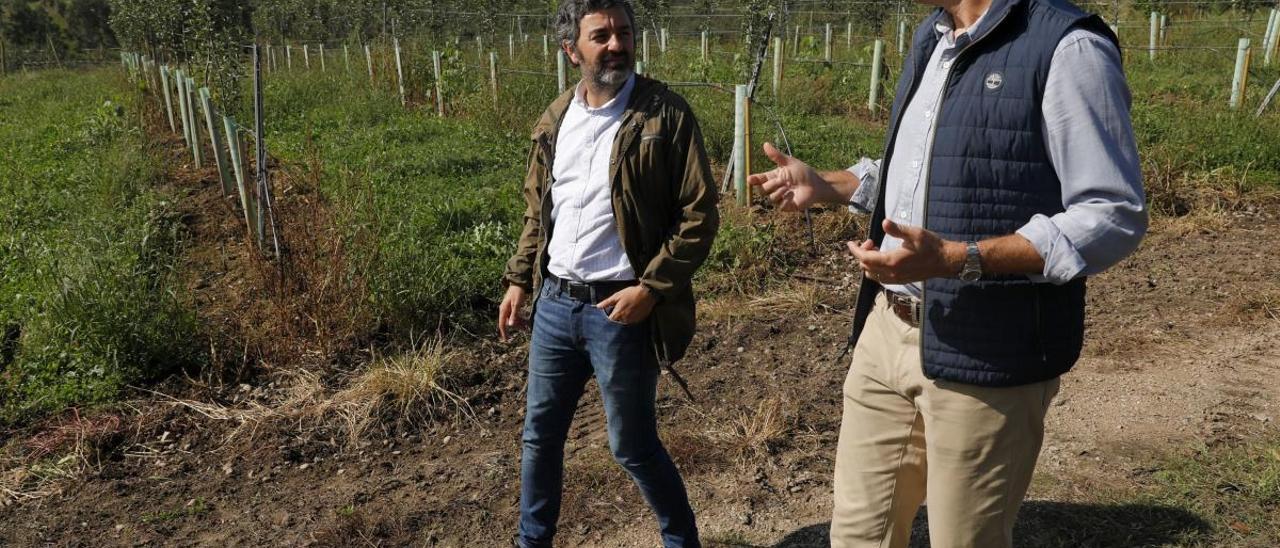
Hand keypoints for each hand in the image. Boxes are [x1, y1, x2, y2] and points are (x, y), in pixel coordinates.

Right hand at [497, 285, 527, 340]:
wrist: (518, 283)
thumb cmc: (517, 293)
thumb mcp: (516, 304)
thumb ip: (514, 314)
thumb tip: (510, 325)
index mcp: (503, 310)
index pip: (502, 324)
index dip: (504, 332)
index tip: (506, 340)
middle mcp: (504, 310)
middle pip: (508, 322)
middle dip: (516, 327)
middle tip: (524, 330)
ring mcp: (508, 309)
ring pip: (512, 319)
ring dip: (518, 323)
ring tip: (527, 327)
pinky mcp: (512, 307)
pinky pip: (515, 315)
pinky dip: (519, 319)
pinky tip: (525, 322)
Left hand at [596, 285, 656, 324]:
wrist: (647, 293)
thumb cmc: (631, 293)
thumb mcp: (617, 296)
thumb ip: (607, 302)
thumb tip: (597, 306)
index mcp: (618, 314)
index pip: (610, 320)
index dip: (609, 316)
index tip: (611, 311)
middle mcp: (625, 320)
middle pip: (617, 322)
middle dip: (617, 317)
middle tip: (620, 308)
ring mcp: (632, 321)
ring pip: (625, 322)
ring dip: (624, 318)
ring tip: (627, 309)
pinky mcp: (639, 320)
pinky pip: (632, 321)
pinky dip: (631, 317)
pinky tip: (633, 310)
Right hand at [746, 142, 829, 210]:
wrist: (816, 185)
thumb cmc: (804, 173)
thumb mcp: (789, 162)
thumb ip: (776, 155)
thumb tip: (765, 144)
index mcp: (773, 177)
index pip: (759, 179)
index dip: (753, 180)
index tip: (750, 179)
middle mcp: (774, 188)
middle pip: (762, 189)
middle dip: (771, 184)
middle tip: (782, 180)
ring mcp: (779, 198)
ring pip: (770, 197)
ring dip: (780, 191)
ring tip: (789, 187)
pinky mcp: (785, 206)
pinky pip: (779, 205)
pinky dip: (786, 199)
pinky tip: (793, 195)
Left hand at [847, 220, 965, 284]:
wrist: (945, 261)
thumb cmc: (931, 245)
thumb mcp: (914, 233)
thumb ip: (897, 229)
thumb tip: (884, 222)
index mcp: (892, 261)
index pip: (865, 258)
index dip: (855, 250)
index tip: (851, 243)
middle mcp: (892, 273)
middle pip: (866, 267)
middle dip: (862, 254)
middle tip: (870, 241)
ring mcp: (896, 279)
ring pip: (872, 275)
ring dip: (868, 263)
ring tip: (876, 249)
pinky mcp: (901, 281)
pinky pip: (881, 278)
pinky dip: (876, 269)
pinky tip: (883, 258)